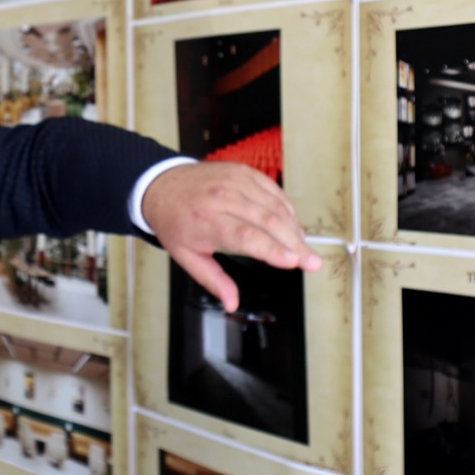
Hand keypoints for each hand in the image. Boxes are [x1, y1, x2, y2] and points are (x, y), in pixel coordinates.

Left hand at [139, 161, 320, 312]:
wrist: (162, 185)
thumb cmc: (174, 221)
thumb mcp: (186, 256)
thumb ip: (213, 280)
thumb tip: (232, 303)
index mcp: (207, 220)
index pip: (246, 236)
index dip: (273, 249)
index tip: (294, 261)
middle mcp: (223, 197)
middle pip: (269, 222)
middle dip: (296, 245)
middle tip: (313, 262)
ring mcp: (236, 181)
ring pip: (276, 206)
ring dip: (294, 229)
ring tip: (303, 249)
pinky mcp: (244, 172)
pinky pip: (274, 191)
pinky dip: (287, 210)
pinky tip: (293, 225)